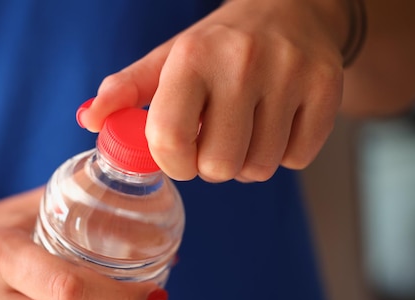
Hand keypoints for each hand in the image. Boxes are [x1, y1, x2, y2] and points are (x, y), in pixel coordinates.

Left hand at [79, 0, 347, 182]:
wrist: (289, 10)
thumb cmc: (217, 46)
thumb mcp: (167, 60)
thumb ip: (125, 90)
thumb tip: (88, 121)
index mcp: (192, 57)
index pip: (169, 139)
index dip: (172, 163)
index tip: (179, 155)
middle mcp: (242, 62)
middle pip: (218, 165)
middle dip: (211, 165)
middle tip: (215, 141)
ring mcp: (290, 75)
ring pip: (259, 168)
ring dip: (246, 162)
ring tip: (245, 130)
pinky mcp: (326, 88)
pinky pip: (297, 159)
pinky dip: (283, 154)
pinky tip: (276, 124)